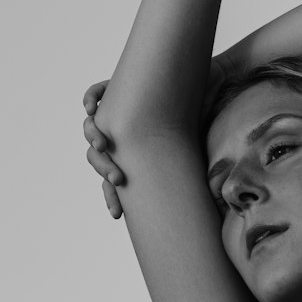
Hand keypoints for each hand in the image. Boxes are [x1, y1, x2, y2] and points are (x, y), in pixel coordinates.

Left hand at [81, 54, 233, 218]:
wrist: (211, 87)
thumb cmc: (203, 123)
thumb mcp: (190, 156)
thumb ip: (181, 178)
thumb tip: (194, 213)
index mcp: (131, 155)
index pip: (111, 180)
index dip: (111, 197)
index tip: (117, 215)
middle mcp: (120, 135)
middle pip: (97, 156)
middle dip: (104, 169)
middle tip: (118, 178)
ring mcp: (116, 112)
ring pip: (91, 128)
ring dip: (93, 138)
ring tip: (104, 144)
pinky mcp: (118, 87)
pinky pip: (95, 94)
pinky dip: (91, 99)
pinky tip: (92, 108)